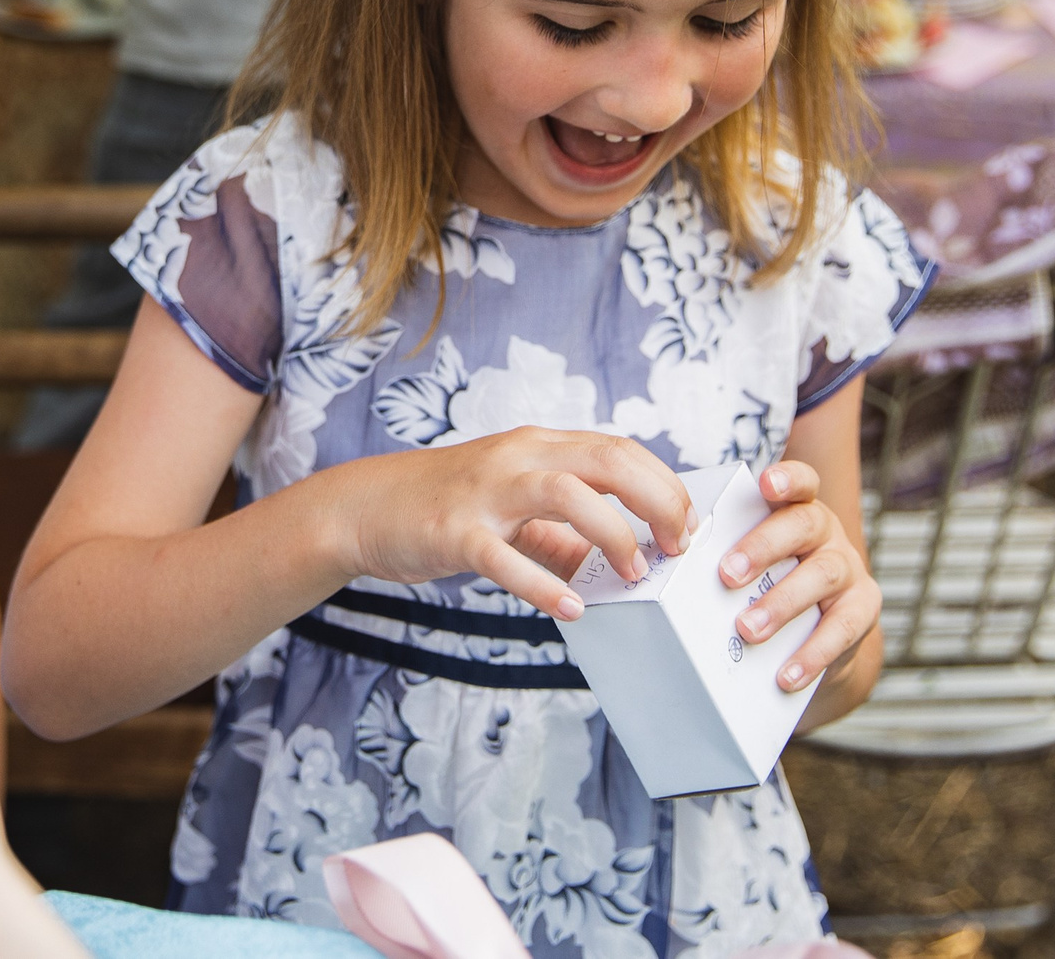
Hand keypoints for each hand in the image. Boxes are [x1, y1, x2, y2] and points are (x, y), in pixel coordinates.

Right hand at [331, 426, 692, 620]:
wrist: (367, 507)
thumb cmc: (448, 506)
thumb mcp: (514, 509)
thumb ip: (565, 534)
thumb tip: (617, 567)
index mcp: (538, 446)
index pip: (621, 449)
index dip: (665, 486)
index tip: (686, 527)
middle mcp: (517, 457)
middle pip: (608, 460)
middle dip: (658, 502)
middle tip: (677, 547)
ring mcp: (485, 492)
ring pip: (567, 494)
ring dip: (614, 534)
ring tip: (634, 573)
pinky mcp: (454, 531)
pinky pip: (507, 558)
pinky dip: (545, 586)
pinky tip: (572, 609)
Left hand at [718, 460, 880, 692]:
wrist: (825, 632)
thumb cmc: (772, 584)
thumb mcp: (757, 563)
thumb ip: (727, 555)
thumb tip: (665, 568)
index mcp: (798, 509)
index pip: (801, 482)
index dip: (787, 479)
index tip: (764, 484)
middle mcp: (828, 532)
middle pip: (803, 526)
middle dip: (763, 548)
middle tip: (727, 575)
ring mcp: (850, 568)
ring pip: (822, 575)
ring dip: (781, 603)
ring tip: (747, 630)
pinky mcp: (864, 608)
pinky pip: (842, 629)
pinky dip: (812, 654)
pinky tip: (785, 675)